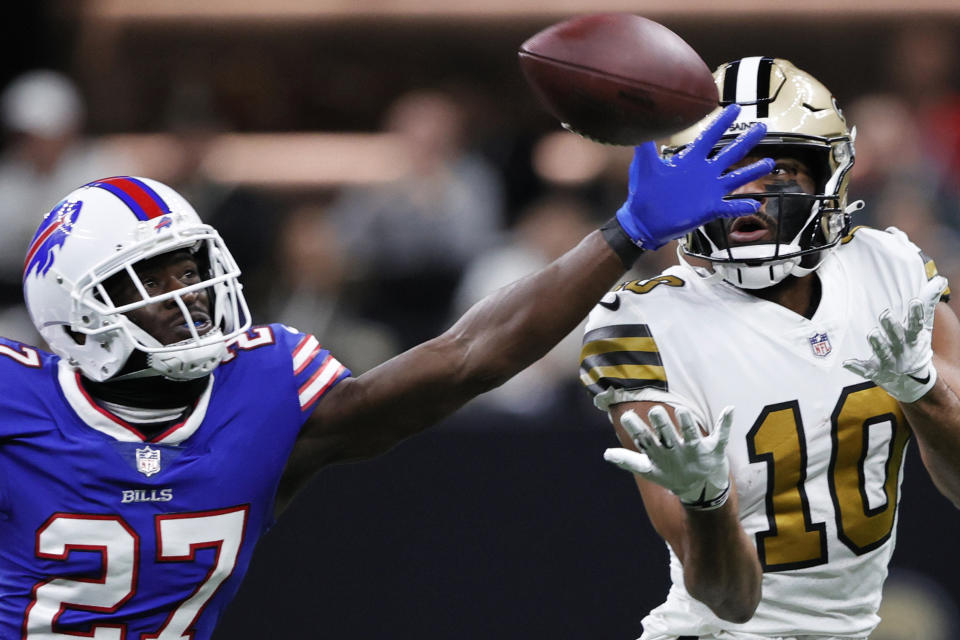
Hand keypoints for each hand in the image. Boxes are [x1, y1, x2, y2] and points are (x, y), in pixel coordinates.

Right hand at [604, 405, 733, 509]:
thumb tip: (606, 454)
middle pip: (667, 435)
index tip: (628, 416)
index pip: (645, 440)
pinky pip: (721, 435)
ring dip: (688, 423)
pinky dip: (725, 422)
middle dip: (662, 424)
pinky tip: (730, 408)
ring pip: (692, 434)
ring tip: (682, 411)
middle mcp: (677, 452)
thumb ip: (628, 461)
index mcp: (660, 456)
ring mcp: (697, 451)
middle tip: (656, 412)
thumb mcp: (649, 471)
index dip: (636, 429)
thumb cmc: (673, 476)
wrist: (702, 493)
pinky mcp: (715, 450)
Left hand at [614, 104, 774, 250]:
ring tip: (769, 163)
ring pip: (736, 179)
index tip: (735, 107)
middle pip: (730, 154)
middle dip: (746, 141)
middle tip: (762, 128)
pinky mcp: (709, 209)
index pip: (709, 136)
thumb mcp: (645, 167)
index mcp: (690, 161)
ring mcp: (709, 191)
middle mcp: (704, 173)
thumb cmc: (643, 194)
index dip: (721, 122)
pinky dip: (742, 207)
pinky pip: (730, 207)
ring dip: (752, 172)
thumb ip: (645, 146)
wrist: (643, 221)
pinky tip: (755, 204)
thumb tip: (642, 122)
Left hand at [843, 276, 947, 402]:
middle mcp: (901, 348)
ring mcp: (889, 360)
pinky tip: (847, 363)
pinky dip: (856, 366)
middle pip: (897, 336)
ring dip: (878, 343)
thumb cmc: (914, 344)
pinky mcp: (875, 370)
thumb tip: (939, 279)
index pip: (916, 324)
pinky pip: (864, 368)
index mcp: (913, 336)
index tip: (914, 301)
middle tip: (886, 314)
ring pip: (882, 351)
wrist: (912, 379)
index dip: (916, 314)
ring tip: (872, 333)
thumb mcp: (923, 325)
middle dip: (892, 327)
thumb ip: (928, 303)